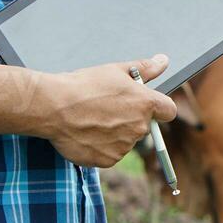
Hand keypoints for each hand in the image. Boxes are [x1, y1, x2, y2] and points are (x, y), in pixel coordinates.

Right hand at [37, 54, 176, 167]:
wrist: (54, 106)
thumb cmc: (84, 85)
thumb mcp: (116, 70)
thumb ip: (146, 68)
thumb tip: (164, 61)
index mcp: (145, 104)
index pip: (168, 110)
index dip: (159, 107)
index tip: (147, 104)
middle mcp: (139, 127)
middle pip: (144, 125)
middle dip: (130, 118)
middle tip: (107, 107)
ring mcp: (124, 146)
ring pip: (126, 140)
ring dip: (115, 133)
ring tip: (93, 119)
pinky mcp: (108, 160)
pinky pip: (111, 153)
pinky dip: (101, 146)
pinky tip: (87, 132)